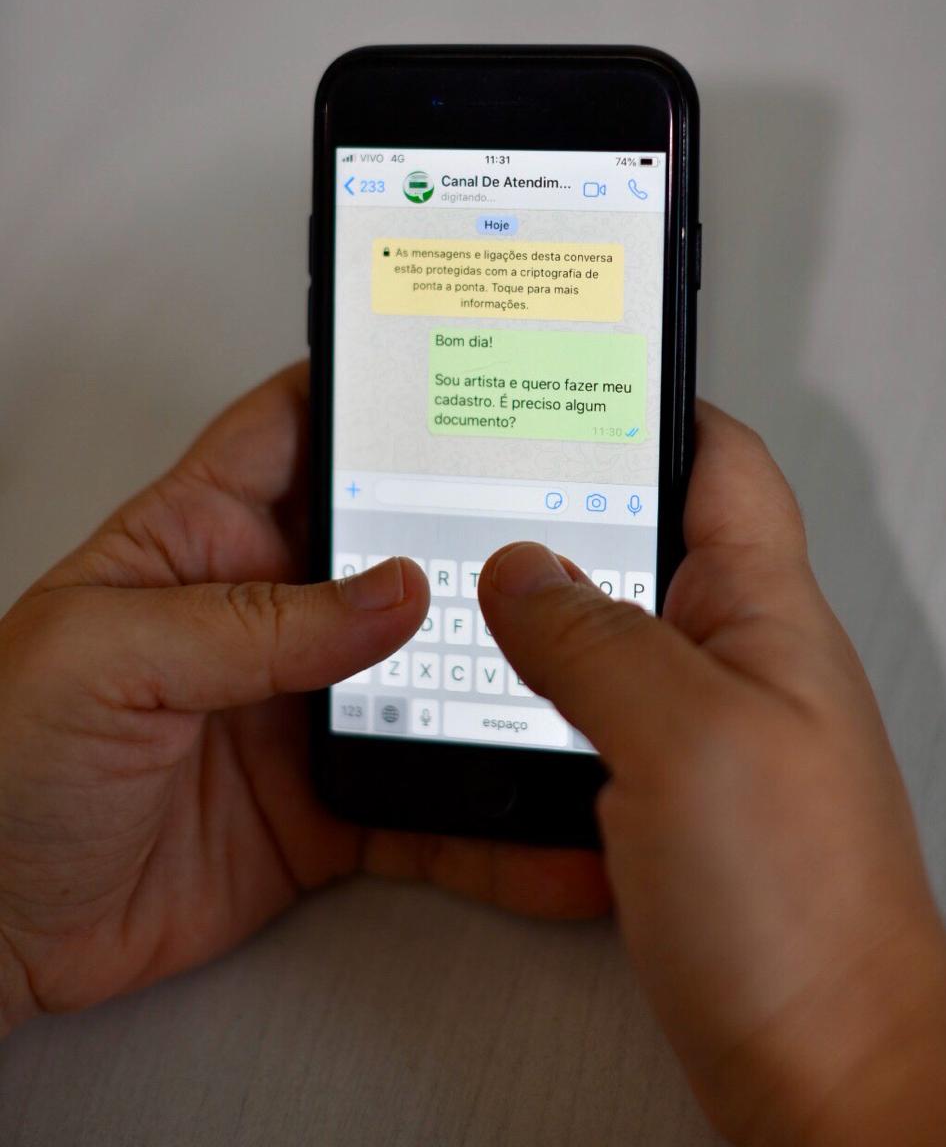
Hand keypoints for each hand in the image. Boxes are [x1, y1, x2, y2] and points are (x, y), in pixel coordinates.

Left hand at [0, 363, 607, 1033]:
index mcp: (201, 543)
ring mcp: (305, 709)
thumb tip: (395, 591)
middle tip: (567, 530)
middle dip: (477, 537)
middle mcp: (266, 616)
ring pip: (432, 676)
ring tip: (586, 676)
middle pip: (393, 550)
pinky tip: (544, 826)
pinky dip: (490, 820)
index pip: (294, 431)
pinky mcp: (328, 803)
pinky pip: (426, 801)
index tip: (463, 375)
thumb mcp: (105, 657)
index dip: (372, 393)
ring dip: (504, 680)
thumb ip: (250, 623)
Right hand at [479, 402, 945, 1145]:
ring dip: (545, 608)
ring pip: (613, 631)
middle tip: (490, 479)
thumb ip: (594, 637)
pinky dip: (538, 699)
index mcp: (764, 615)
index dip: (656, 405)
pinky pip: (593, 717)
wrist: (824, 1067)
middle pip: (652, 540)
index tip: (583, 374)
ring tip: (471, 585)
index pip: (722, 466)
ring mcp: (701, 731)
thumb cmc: (802, 913)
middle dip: (570, 504)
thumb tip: (518, 570)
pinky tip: (495, 706)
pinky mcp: (666, 799)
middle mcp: (736, 661)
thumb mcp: (684, 737)